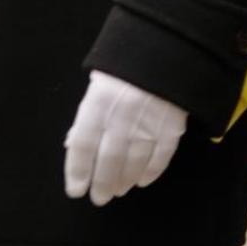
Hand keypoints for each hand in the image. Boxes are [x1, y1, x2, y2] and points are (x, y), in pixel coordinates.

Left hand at [63, 70, 188, 206]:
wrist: (170, 46)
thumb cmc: (127, 65)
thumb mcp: (99, 84)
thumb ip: (88, 116)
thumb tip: (73, 145)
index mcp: (99, 102)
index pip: (84, 145)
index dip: (78, 171)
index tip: (76, 190)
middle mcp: (122, 115)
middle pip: (110, 160)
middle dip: (102, 183)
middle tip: (99, 198)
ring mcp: (150, 122)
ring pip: (135, 162)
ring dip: (125, 180)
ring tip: (118, 190)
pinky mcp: (173, 125)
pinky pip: (161, 156)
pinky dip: (151, 172)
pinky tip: (142, 180)